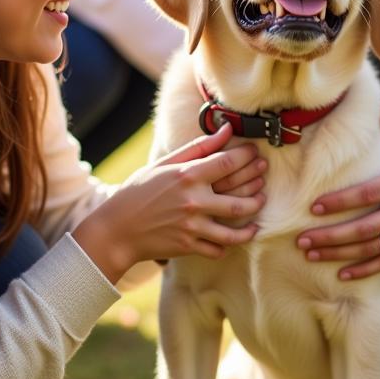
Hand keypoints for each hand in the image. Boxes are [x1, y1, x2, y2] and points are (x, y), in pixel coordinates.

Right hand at [74, 123, 263, 281]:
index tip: (255, 154)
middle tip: (263, 184)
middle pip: (240, 199)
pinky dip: (229, 244)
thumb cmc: (139, 191)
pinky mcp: (188, 246)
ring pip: (234, 230)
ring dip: (251, 224)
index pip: (229, 163)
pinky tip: (234, 236)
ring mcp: (192, 227)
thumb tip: (226, 129)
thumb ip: (198, 147)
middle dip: (258, 191)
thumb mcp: (165, 163)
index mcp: (187, 176)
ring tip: (256, 215)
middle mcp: (193, 202)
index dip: (247, 157)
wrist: (116, 229)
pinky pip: (218, 249)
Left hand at [296, 104, 379, 279]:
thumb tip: (367, 99)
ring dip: (340, 254)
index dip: (338, 203)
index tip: (313, 208)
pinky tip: (342, 274)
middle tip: (301, 240)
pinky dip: (365, 269)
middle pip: (364, 229)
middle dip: (330, 236)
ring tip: (311, 254)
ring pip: (372, 248)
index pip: (366, 195)